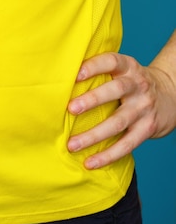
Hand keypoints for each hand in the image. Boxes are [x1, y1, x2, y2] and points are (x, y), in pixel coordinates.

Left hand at [67, 52, 175, 168]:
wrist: (170, 95)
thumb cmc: (130, 82)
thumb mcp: (121, 70)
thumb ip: (99, 71)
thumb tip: (58, 77)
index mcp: (127, 67)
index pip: (111, 61)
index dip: (94, 66)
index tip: (76, 74)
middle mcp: (138, 85)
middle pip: (116, 90)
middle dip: (92, 100)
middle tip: (70, 109)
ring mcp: (143, 108)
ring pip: (118, 122)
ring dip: (93, 135)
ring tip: (72, 144)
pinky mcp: (147, 128)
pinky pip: (127, 144)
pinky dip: (108, 155)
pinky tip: (90, 162)